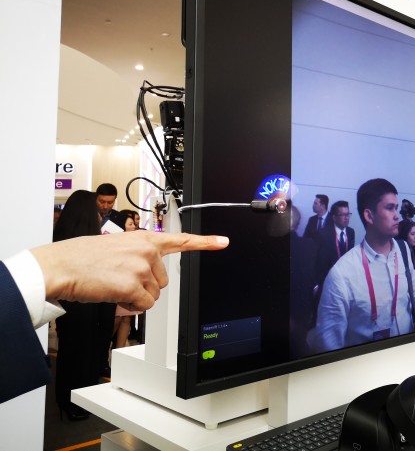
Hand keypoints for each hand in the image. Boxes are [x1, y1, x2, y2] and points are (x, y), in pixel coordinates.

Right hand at [32, 231, 228, 311]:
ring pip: (153, 295)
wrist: (60, 265)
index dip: (205, 242)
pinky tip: (114, 295)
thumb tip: (148, 275)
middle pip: (162, 281)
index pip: (180, 239)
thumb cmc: (82, 257)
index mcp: (144, 239)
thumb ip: (138, 255)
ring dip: (135, 297)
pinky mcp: (133, 285)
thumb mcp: (117, 246)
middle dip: (144, 287)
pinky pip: (143, 305)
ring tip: (113, 285)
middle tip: (120, 280)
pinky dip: (129, 306)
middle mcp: (147, 250)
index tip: (223, 241)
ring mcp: (141, 267)